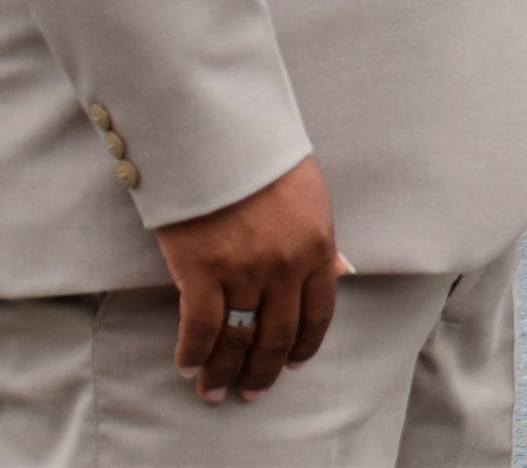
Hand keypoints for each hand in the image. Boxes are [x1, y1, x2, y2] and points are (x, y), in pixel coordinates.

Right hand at [154, 155, 343, 404]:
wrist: (220, 133)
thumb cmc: (264, 158)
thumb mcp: (311, 196)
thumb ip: (320, 240)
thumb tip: (336, 272)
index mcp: (317, 247)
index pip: (318, 314)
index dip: (303, 345)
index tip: (292, 365)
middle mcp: (284, 267)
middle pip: (277, 335)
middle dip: (263, 371)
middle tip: (251, 392)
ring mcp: (243, 271)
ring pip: (237, 338)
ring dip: (225, 371)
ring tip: (216, 391)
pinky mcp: (201, 269)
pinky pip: (199, 326)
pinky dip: (194, 352)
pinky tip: (190, 366)